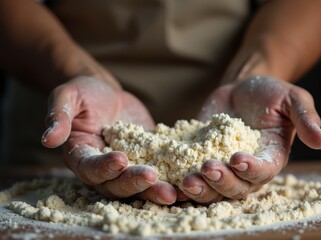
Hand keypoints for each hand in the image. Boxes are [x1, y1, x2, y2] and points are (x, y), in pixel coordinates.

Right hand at [41, 76, 176, 203]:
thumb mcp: (68, 97)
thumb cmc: (84, 93)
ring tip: (173, 193)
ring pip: (138, 187)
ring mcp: (126, 167)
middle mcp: (102, 168)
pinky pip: (157, 174)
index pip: (90, 168)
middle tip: (153, 178)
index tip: (121, 158)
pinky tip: (187, 182)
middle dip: (134, 183)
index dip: (104, 167)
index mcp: (81, 155)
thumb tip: (48, 139)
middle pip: (115, 185)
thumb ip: (59, 116)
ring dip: (154, 191)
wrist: (107, 93)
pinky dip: (171, 181)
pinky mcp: (146, 160)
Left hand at [181, 76, 320, 202]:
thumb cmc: (270, 93)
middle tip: (208, 168)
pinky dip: (181, 179)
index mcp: (270, 158)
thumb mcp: (292, 99)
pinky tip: (169, 175)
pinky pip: (192, 173)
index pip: (263, 171)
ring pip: (212, 188)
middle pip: (236, 187)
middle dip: (222, 181)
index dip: (251, 169)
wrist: (242, 88)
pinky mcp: (200, 158)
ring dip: (200, 188)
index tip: (237, 158)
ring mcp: (222, 166)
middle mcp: (246, 169)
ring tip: (187, 180)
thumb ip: (306, 118)